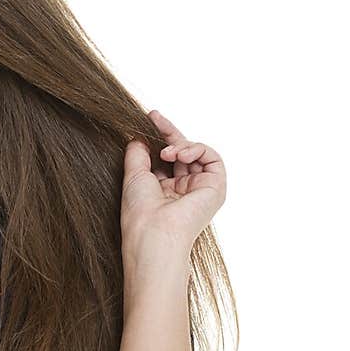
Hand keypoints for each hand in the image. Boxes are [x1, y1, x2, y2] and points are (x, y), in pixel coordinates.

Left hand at [120, 109, 226, 267]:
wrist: (154, 232)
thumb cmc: (140, 211)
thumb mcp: (134, 175)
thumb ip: (138, 152)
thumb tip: (139, 136)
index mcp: (164, 190)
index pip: (166, 157)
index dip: (159, 137)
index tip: (149, 118)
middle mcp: (183, 190)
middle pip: (182, 152)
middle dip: (169, 133)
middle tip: (155, 119)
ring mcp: (199, 189)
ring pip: (197, 153)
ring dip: (180, 145)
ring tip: (167, 152)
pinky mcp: (216, 187)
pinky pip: (212, 158)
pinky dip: (196, 149)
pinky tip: (180, 154)